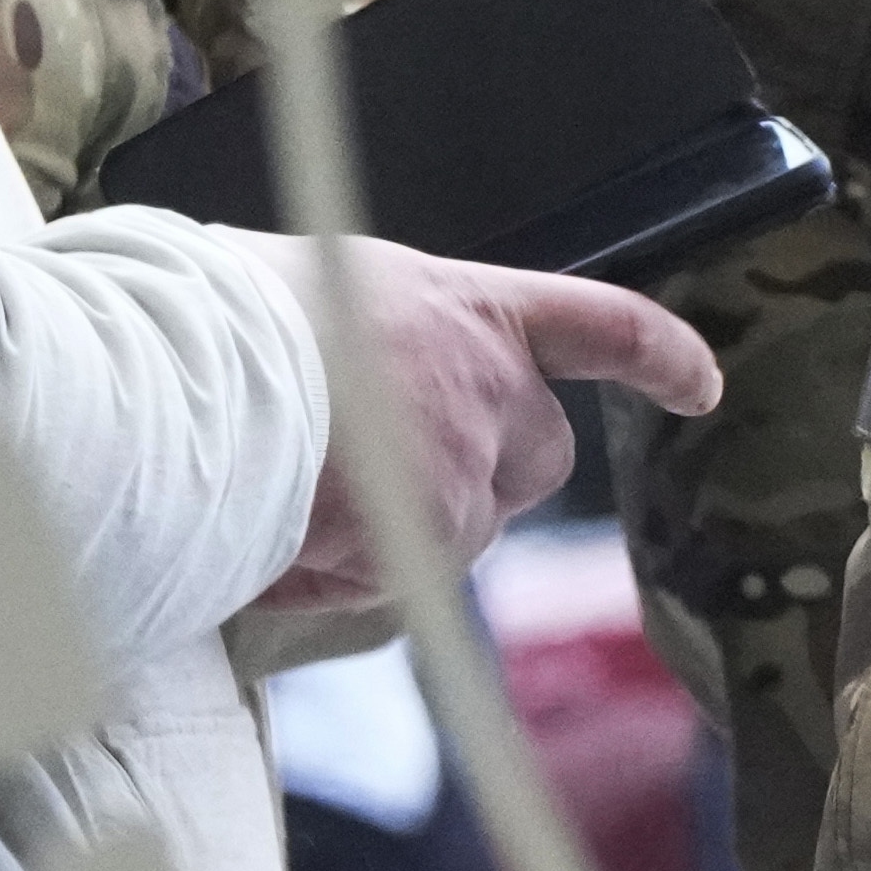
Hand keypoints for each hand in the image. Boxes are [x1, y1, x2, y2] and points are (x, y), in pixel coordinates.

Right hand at [253, 239, 720, 615]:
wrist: (169, 380)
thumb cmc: (208, 316)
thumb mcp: (309, 289)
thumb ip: (365, 337)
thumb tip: (337, 384)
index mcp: (463, 307)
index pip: (600, 325)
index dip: (658, 355)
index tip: (701, 385)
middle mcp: (483, 388)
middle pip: (541, 455)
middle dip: (490, 475)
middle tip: (395, 474)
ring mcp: (458, 472)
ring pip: (456, 530)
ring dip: (389, 531)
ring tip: (277, 494)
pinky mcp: (419, 544)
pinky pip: (379, 581)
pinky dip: (327, 575)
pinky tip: (260, 540)